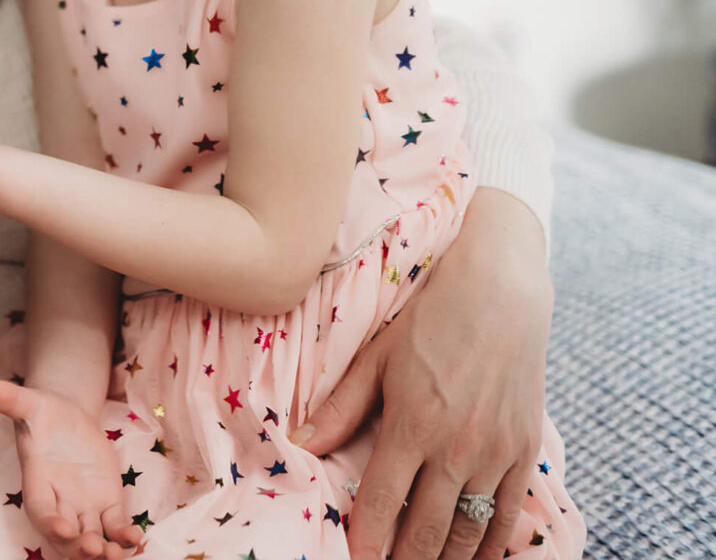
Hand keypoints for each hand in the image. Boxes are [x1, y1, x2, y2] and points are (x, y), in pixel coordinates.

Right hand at [0, 379, 142, 559]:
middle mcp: (59, 502)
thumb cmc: (43, 412)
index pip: (40, 510)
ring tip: (116, 554)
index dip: (49, 523)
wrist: (66, 418)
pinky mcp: (106, 505)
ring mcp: (83, 507)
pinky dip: (122, 535)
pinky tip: (135, 538)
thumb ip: (12, 399)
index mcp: (37, 482)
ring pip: (90, 538)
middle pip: (64, 536)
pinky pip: (113, 526)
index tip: (63, 528)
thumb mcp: (30, 403)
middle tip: (92, 549)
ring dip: (102, 551)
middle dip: (76, 546)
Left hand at [294, 190, 552, 559]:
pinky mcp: (526, 453)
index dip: (364, 539)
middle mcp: (457, 447)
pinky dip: (490, 547)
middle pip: (426, 528)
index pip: (382, 501)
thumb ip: (341, 408)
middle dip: (403, 558)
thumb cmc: (428, 322)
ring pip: (468, 531)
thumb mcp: (377, 358)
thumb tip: (300, 445)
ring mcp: (496, 454)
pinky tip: (471, 559)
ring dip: (443, 558)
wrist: (502, 294)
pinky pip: (508, 517)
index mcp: (412, 423)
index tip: (351, 558)